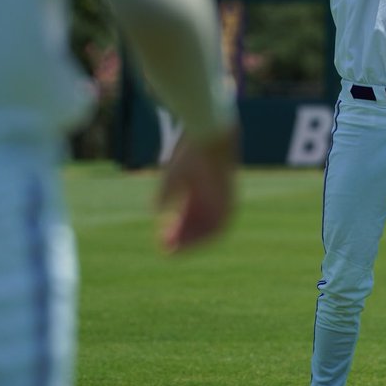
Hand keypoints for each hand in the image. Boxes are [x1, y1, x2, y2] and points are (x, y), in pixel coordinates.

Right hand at [157, 128, 237, 253]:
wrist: (209, 137)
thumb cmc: (189, 153)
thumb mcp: (173, 177)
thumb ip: (166, 194)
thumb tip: (156, 211)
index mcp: (200, 190)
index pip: (189, 215)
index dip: (175, 228)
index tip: (161, 236)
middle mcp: (212, 198)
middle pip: (197, 225)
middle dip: (181, 237)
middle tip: (165, 248)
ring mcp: (222, 201)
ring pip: (208, 229)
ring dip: (192, 241)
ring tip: (174, 248)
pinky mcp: (229, 202)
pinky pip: (218, 227)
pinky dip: (204, 236)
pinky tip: (188, 240)